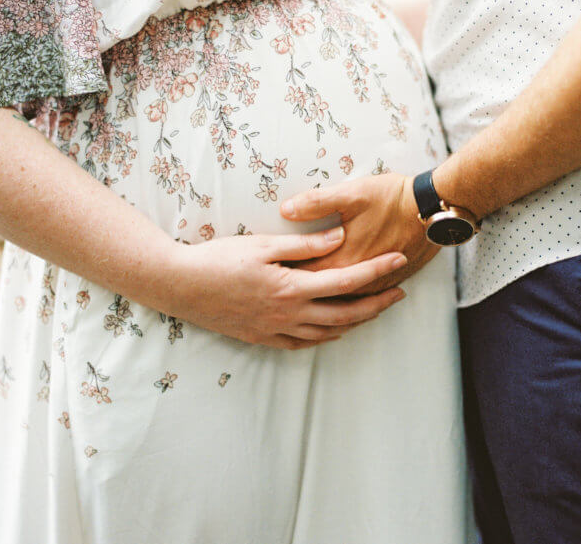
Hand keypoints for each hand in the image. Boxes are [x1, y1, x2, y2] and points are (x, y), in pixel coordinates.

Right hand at [173, 227, 406, 349]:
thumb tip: (340, 237)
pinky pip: (303, 344)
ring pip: (328, 333)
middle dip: (377, 304)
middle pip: (346, 314)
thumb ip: (305, 244)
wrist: (181, 286)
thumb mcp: (263, 244)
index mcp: (292, 288)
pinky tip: (334, 331)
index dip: (377, 271)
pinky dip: (325, 338)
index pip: (347, 280)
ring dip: (356, 322)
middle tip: (399, 293)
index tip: (399, 262)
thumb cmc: (219, 259)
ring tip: (375, 309)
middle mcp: (289, 314)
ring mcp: (276, 330)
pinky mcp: (262, 338)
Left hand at [280, 173, 438, 294]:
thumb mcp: (352, 193)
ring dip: (323, 305)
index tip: (266, 276)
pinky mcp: (388, 283)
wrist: (434, 208)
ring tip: (301, 306)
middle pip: (319, 296)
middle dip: (298, 296)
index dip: (283, 277)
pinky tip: (339, 305)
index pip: (303, 276)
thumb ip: (317, 203)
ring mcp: (374, 284)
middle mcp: (356, 279)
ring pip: (342, 305)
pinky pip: (362, 302)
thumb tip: (286, 210)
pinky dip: (348, 306)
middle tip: (276, 295)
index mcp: (341, 259)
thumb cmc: (393, 198)